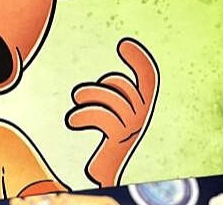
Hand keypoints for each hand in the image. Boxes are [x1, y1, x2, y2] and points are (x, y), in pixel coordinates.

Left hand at [65, 37, 158, 187]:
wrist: (105, 178)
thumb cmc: (102, 146)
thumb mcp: (105, 116)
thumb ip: (102, 96)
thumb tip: (79, 70)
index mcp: (141, 109)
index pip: (149, 79)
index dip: (140, 60)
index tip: (123, 44)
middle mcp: (142, 119)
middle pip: (127, 88)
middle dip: (102, 86)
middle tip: (80, 95)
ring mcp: (133, 130)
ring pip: (115, 100)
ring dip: (91, 97)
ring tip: (77, 104)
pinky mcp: (120, 141)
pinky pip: (105, 117)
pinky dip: (84, 115)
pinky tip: (73, 120)